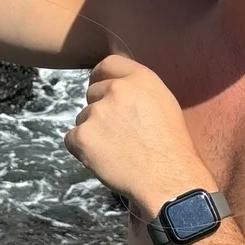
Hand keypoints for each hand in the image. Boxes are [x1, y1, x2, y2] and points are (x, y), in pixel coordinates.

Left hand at [65, 54, 212, 217]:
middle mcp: (117, 89)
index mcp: (140, 78)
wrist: (167, 180)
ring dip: (93, 131)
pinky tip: (104, 159)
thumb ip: (138, 89)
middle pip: (92, 92)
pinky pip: (72, 139)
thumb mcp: (163, 104)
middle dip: (100, 109)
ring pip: (83, 117)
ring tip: (117, 149)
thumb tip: (116, 84)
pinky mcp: (82, 136)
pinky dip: (83, 149)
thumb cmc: (171, 146)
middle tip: (119, 131)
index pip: (107, 64)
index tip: (103, 90)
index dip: (102, 78)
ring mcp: (97, 112)